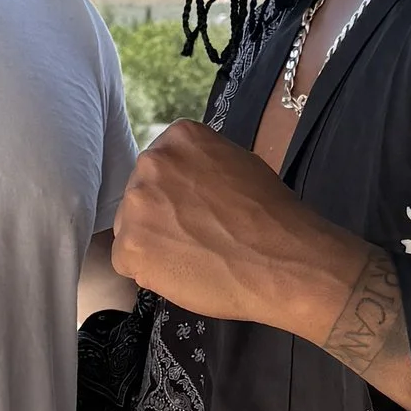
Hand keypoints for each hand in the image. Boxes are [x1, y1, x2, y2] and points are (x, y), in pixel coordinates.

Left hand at [111, 123, 357, 335]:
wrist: (282, 261)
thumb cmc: (272, 215)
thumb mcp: (238, 164)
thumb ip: (202, 165)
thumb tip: (186, 183)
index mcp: (180, 137)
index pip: (161, 167)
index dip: (178, 195)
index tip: (199, 211)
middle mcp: (151, 162)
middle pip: (142, 195)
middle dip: (162, 217)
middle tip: (196, 237)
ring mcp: (136, 204)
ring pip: (132, 228)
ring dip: (154, 244)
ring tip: (192, 258)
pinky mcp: (129, 246)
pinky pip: (128, 261)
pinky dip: (149, 272)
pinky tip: (182, 273)